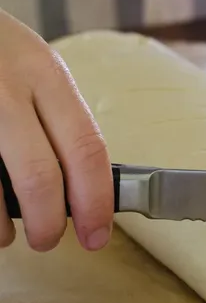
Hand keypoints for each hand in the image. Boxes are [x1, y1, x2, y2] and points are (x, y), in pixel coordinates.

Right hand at [0, 12, 112, 251]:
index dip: (96, 200)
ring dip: (3, 229)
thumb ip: (54, 112)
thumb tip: (83, 181)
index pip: (86, 147)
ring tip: (8, 235)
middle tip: (49, 239)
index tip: (98, 232)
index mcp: (44, 73)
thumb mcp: (32, 63)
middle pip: (40, 177)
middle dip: (49, 224)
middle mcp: (7, 90)